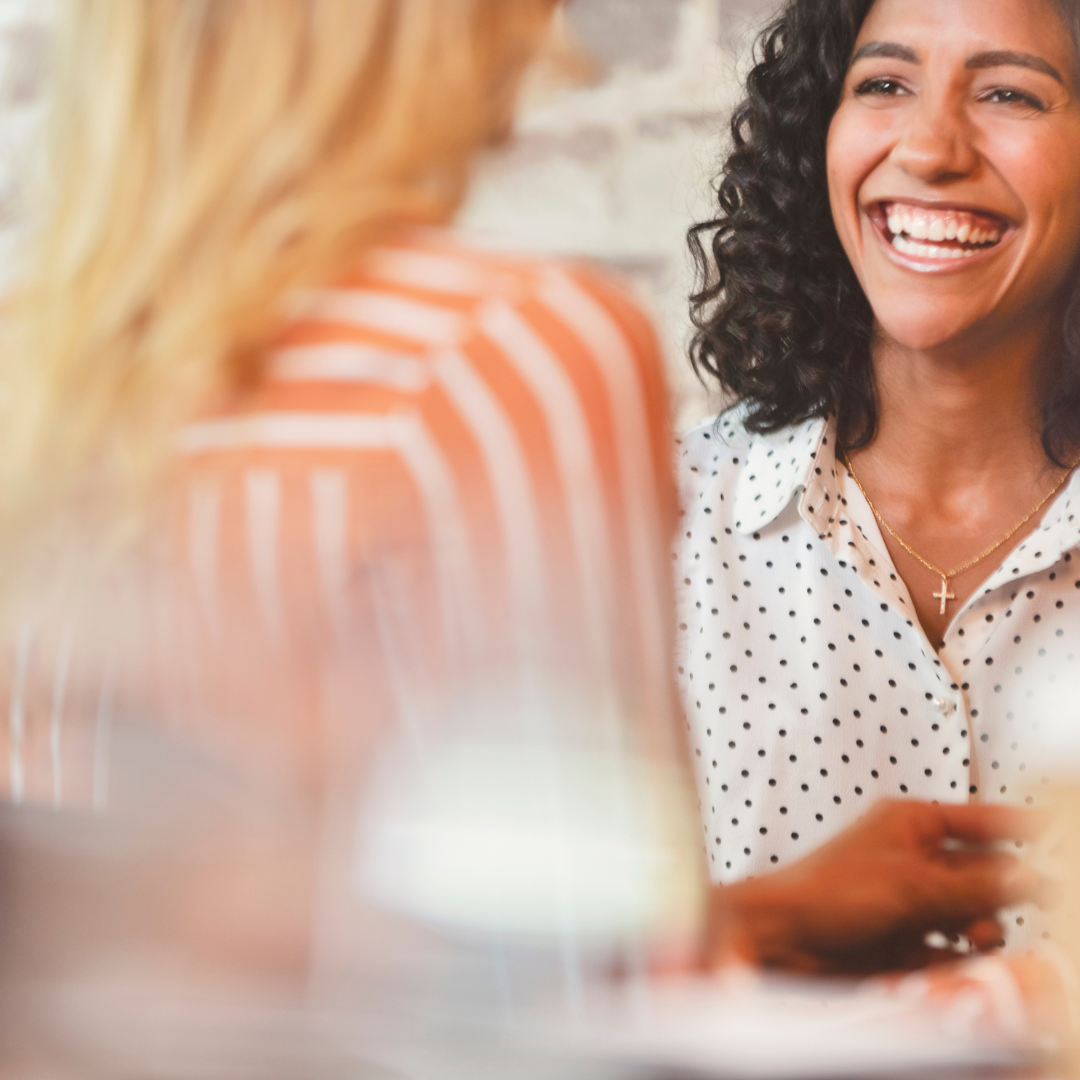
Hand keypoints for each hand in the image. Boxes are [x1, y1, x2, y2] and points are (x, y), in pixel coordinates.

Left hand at [706, 799, 1042, 975]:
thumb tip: (1030, 877)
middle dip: (998, 893)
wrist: (781, 939)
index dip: (1017, 831)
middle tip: (1004, 908)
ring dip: (981, 930)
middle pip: (983, 873)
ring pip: (973, 915)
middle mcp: (914, 858)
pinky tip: (955, 962)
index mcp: (910, 823)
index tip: (1053, 841)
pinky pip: (953, 949)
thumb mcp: (911, 884)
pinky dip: (961, 958)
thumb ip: (976, 885)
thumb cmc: (824, 892)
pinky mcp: (906, 940)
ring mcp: (912, 901)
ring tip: (974, 939)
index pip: (979, 820)